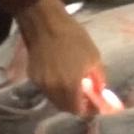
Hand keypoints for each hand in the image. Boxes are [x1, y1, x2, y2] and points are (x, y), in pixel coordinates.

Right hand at [16, 0, 104, 115]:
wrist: (46, 23)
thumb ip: (98, 79)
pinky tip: (60, 77)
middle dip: (75, 105)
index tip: (93, 104)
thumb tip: (100, 92)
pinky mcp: (32, 77)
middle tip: (84, 96)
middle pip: (64, 107)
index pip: (77, 110)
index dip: (86, 110)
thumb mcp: (94, 56)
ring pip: (54, 99)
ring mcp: (41, 83)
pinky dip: (54, 88)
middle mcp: (53, 89)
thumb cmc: (73, 37)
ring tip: (72, 86)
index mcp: (70, 86)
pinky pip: (46, 89)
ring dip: (64, 98)